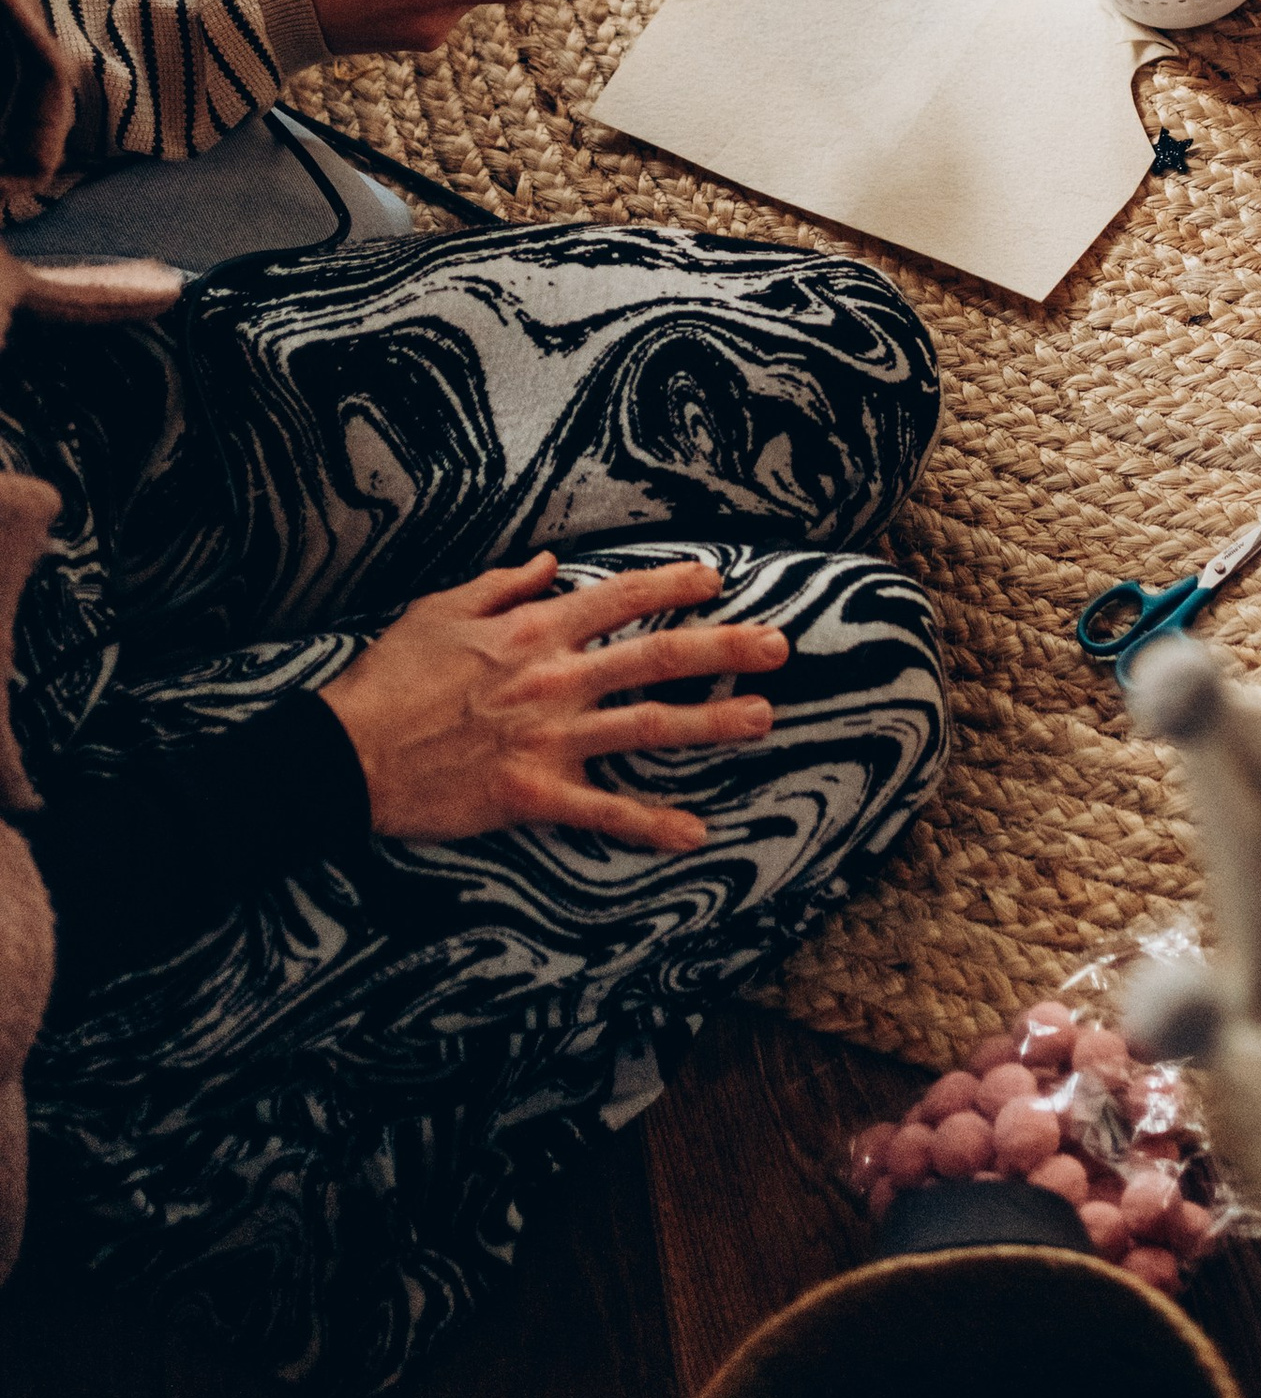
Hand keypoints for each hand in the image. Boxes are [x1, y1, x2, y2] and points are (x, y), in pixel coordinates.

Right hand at [320, 550, 788, 850]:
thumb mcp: (443, 607)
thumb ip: (506, 583)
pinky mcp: (531, 794)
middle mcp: (554, 677)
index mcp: (534, 629)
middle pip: (657, 655)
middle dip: (725, 647)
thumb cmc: (390, 676)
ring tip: (764, 718)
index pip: (622, 597)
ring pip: (647, 726)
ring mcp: (547, 738)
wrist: (344, 754)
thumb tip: (553, 562)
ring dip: (713, 723)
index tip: (717, 578)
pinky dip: (650, 824)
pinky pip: (603, 811)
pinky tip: (695, 835)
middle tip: (780, 647)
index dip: (674, 584)